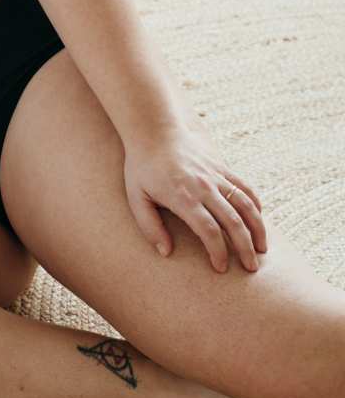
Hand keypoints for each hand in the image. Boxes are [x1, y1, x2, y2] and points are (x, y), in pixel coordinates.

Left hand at [122, 126, 267, 272]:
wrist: (154, 129)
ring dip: (257, 228)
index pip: (209, 230)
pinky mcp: (222, 166)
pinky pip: (245, 187)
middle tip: (250, 268)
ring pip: (246, 204)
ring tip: (262, 249)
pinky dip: (256, 204)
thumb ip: (150, 227)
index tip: (220, 268)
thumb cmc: (142, 167)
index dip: (218, 252)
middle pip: (233, 221)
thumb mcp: (136, 197)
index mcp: (183, 197)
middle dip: (245, 248)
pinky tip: (258, 220)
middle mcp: (204, 187)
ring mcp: (216, 175)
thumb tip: (166, 252)